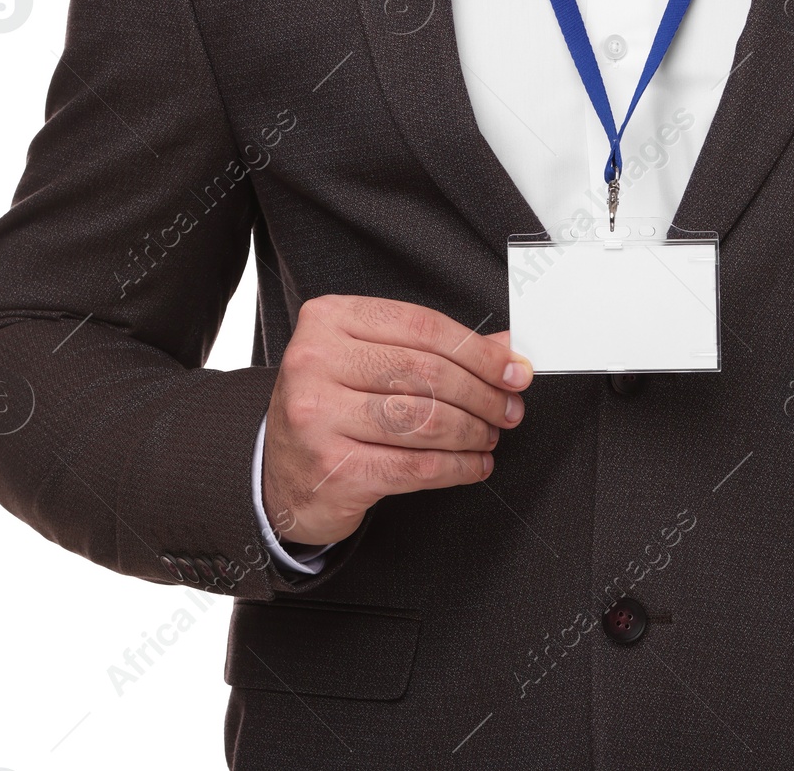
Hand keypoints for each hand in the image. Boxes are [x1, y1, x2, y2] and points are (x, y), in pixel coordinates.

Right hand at [261, 295, 532, 547]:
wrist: (280, 473)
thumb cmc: (331, 407)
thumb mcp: (370, 361)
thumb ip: (432, 349)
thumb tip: (505, 349)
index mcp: (327, 320)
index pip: (422, 327)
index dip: (479, 351)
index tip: (513, 369)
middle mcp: (315, 363)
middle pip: (426, 372)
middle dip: (483, 393)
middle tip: (509, 408)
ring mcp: (318, 417)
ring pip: (425, 420)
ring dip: (473, 431)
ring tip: (489, 435)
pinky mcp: (333, 467)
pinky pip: (416, 467)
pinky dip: (458, 467)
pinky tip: (473, 465)